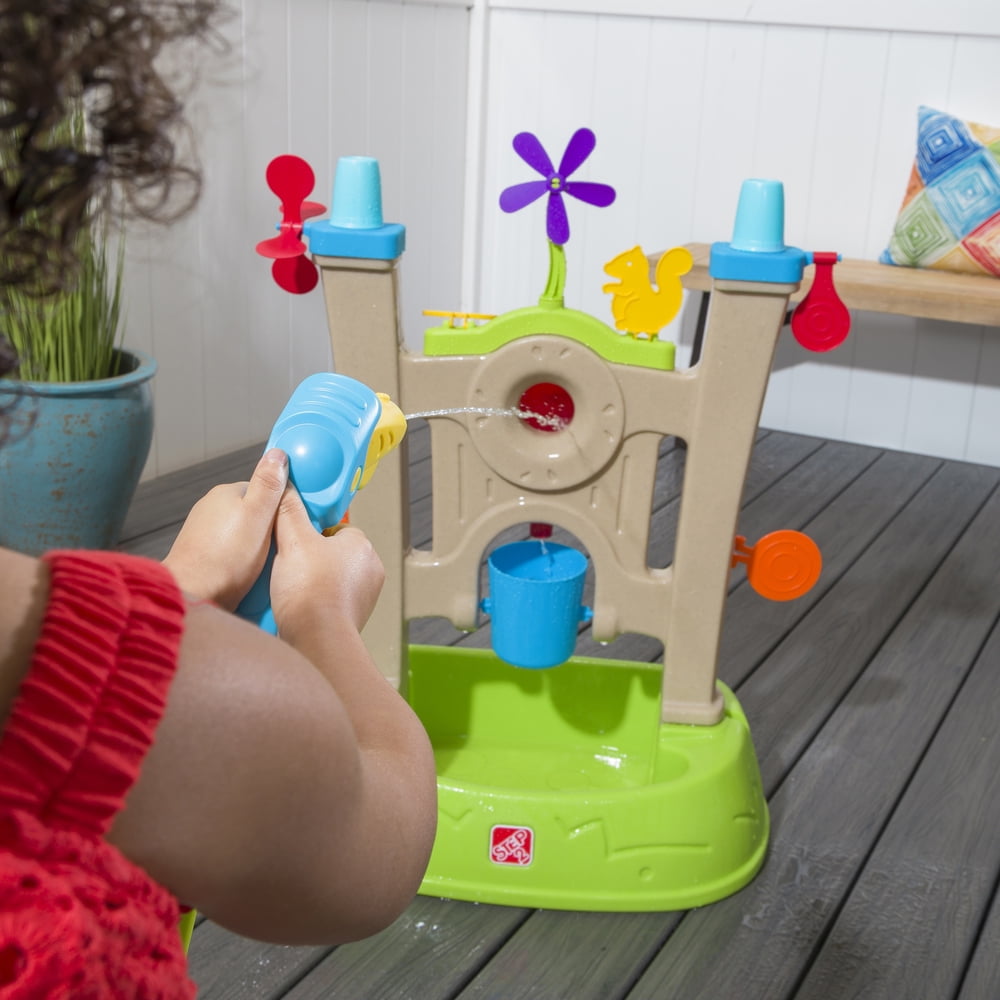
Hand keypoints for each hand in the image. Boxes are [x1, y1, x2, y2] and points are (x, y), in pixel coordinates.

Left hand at [163, 448, 288, 609]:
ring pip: (240, 533)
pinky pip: (229, 551)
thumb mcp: (258, 517)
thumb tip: (278, 454)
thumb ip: (269, 485)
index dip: (279, 508)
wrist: (192, 595)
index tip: (289, 525)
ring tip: (262, 565)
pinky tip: (245, 574)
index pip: (263, 491)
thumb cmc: (226, 559)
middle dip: (266, 529)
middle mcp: (211, 508)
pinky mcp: (200, 553)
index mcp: (226, 493)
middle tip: (278, 548)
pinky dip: (239, 560)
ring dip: (253, 547)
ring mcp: (203, 531)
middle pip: (252, 513)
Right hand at [269, 485, 384, 639]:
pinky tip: (296, 605)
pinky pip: (330, 601)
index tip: (294, 538)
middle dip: (310, 558)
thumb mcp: (292, 539)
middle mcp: (369, 570)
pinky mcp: (353, 617)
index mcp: (361, 546)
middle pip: (332, 553)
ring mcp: (364, 596)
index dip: (312, 532)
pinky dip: (314, 602)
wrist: (317, 640)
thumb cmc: (311, 593)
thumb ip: (289, 510)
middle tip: (289, 564)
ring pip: (331, 578)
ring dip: (311, 581)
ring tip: (290, 586)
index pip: (336, 528)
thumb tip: (286, 487)